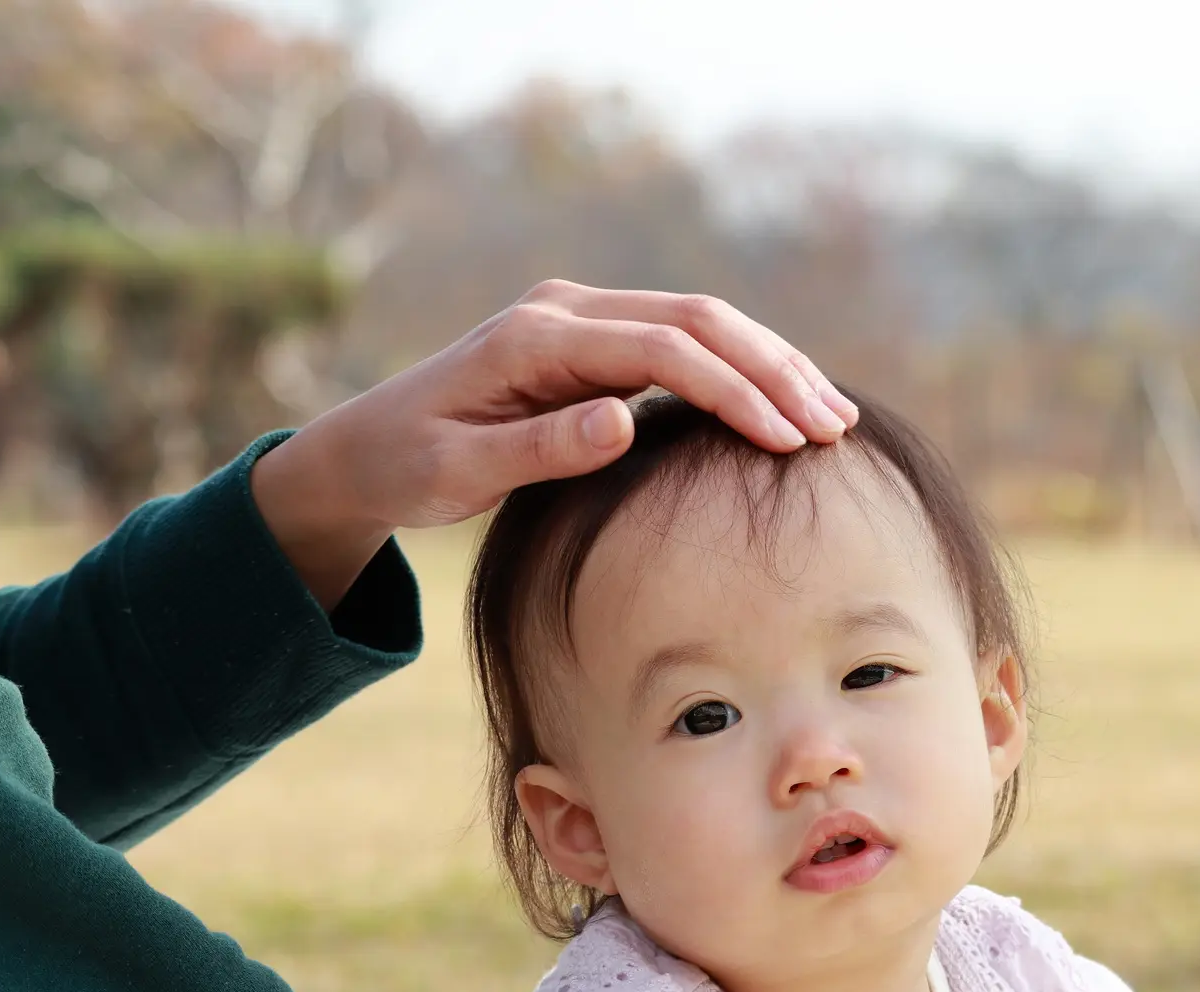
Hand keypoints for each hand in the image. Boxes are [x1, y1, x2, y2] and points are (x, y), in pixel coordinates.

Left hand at [251, 280, 858, 607]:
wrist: (364, 448)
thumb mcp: (460, 473)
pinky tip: (783, 404)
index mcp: (536, 335)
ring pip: (701, 323)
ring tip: (832, 418)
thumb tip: (624, 421)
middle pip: (698, 320)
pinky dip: (741, 370)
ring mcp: (582, 319)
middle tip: (835, 427)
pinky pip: (684, 343)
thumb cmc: (409, 467)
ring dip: (771, 365)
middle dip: (774, 370)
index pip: (662, 349)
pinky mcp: (594, 341)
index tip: (787, 440)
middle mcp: (566, 310)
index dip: (733, 390)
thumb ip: (541, 449)